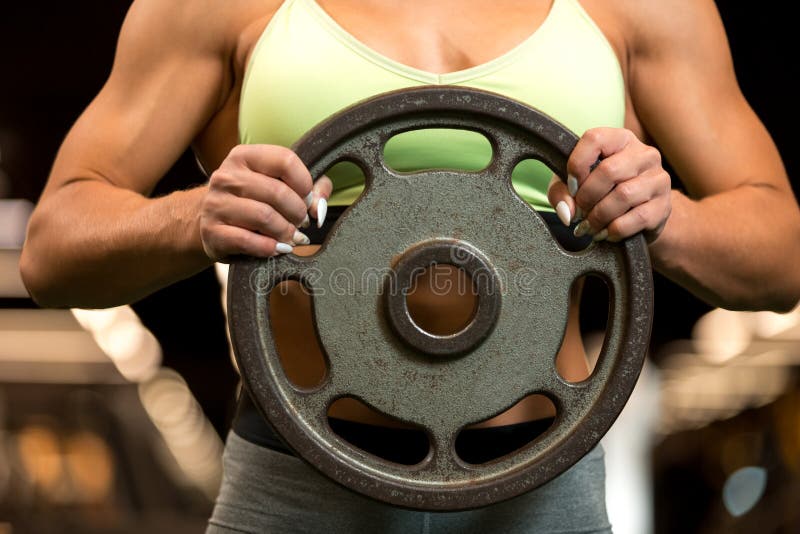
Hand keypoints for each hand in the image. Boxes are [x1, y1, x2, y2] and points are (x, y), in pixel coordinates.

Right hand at [200, 144, 331, 260]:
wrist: (210, 221)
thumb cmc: (252, 201)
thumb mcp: (278, 184)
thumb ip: (311, 188)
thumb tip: (320, 207)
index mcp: (244, 156)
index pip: (285, 160)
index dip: (305, 183)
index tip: (307, 199)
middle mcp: (226, 176)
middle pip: (277, 192)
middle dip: (298, 212)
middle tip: (302, 223)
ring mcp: (215, 204)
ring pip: (264, 217)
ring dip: (286, 231)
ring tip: (292, 236)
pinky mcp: (211, 232)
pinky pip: (247, 241)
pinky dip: (269, 248)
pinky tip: (278, 248)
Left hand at [547, 127, 671, 242]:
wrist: (639, 219)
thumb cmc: (602, 194)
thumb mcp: (574, 187)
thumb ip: (562, 193)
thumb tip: (568, 212)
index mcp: (620, 140)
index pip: (595, 139)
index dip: (577, 164)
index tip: (571, 187)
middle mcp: (644, 154)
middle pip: (609, 170)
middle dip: (587, 197)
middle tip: (579, 212)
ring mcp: (659, 179)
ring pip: (623, 195)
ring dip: (599, 216)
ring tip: (589, 226)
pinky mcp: (664, 206)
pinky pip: (637, 218)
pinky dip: (615, 230)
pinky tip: (606, 233)